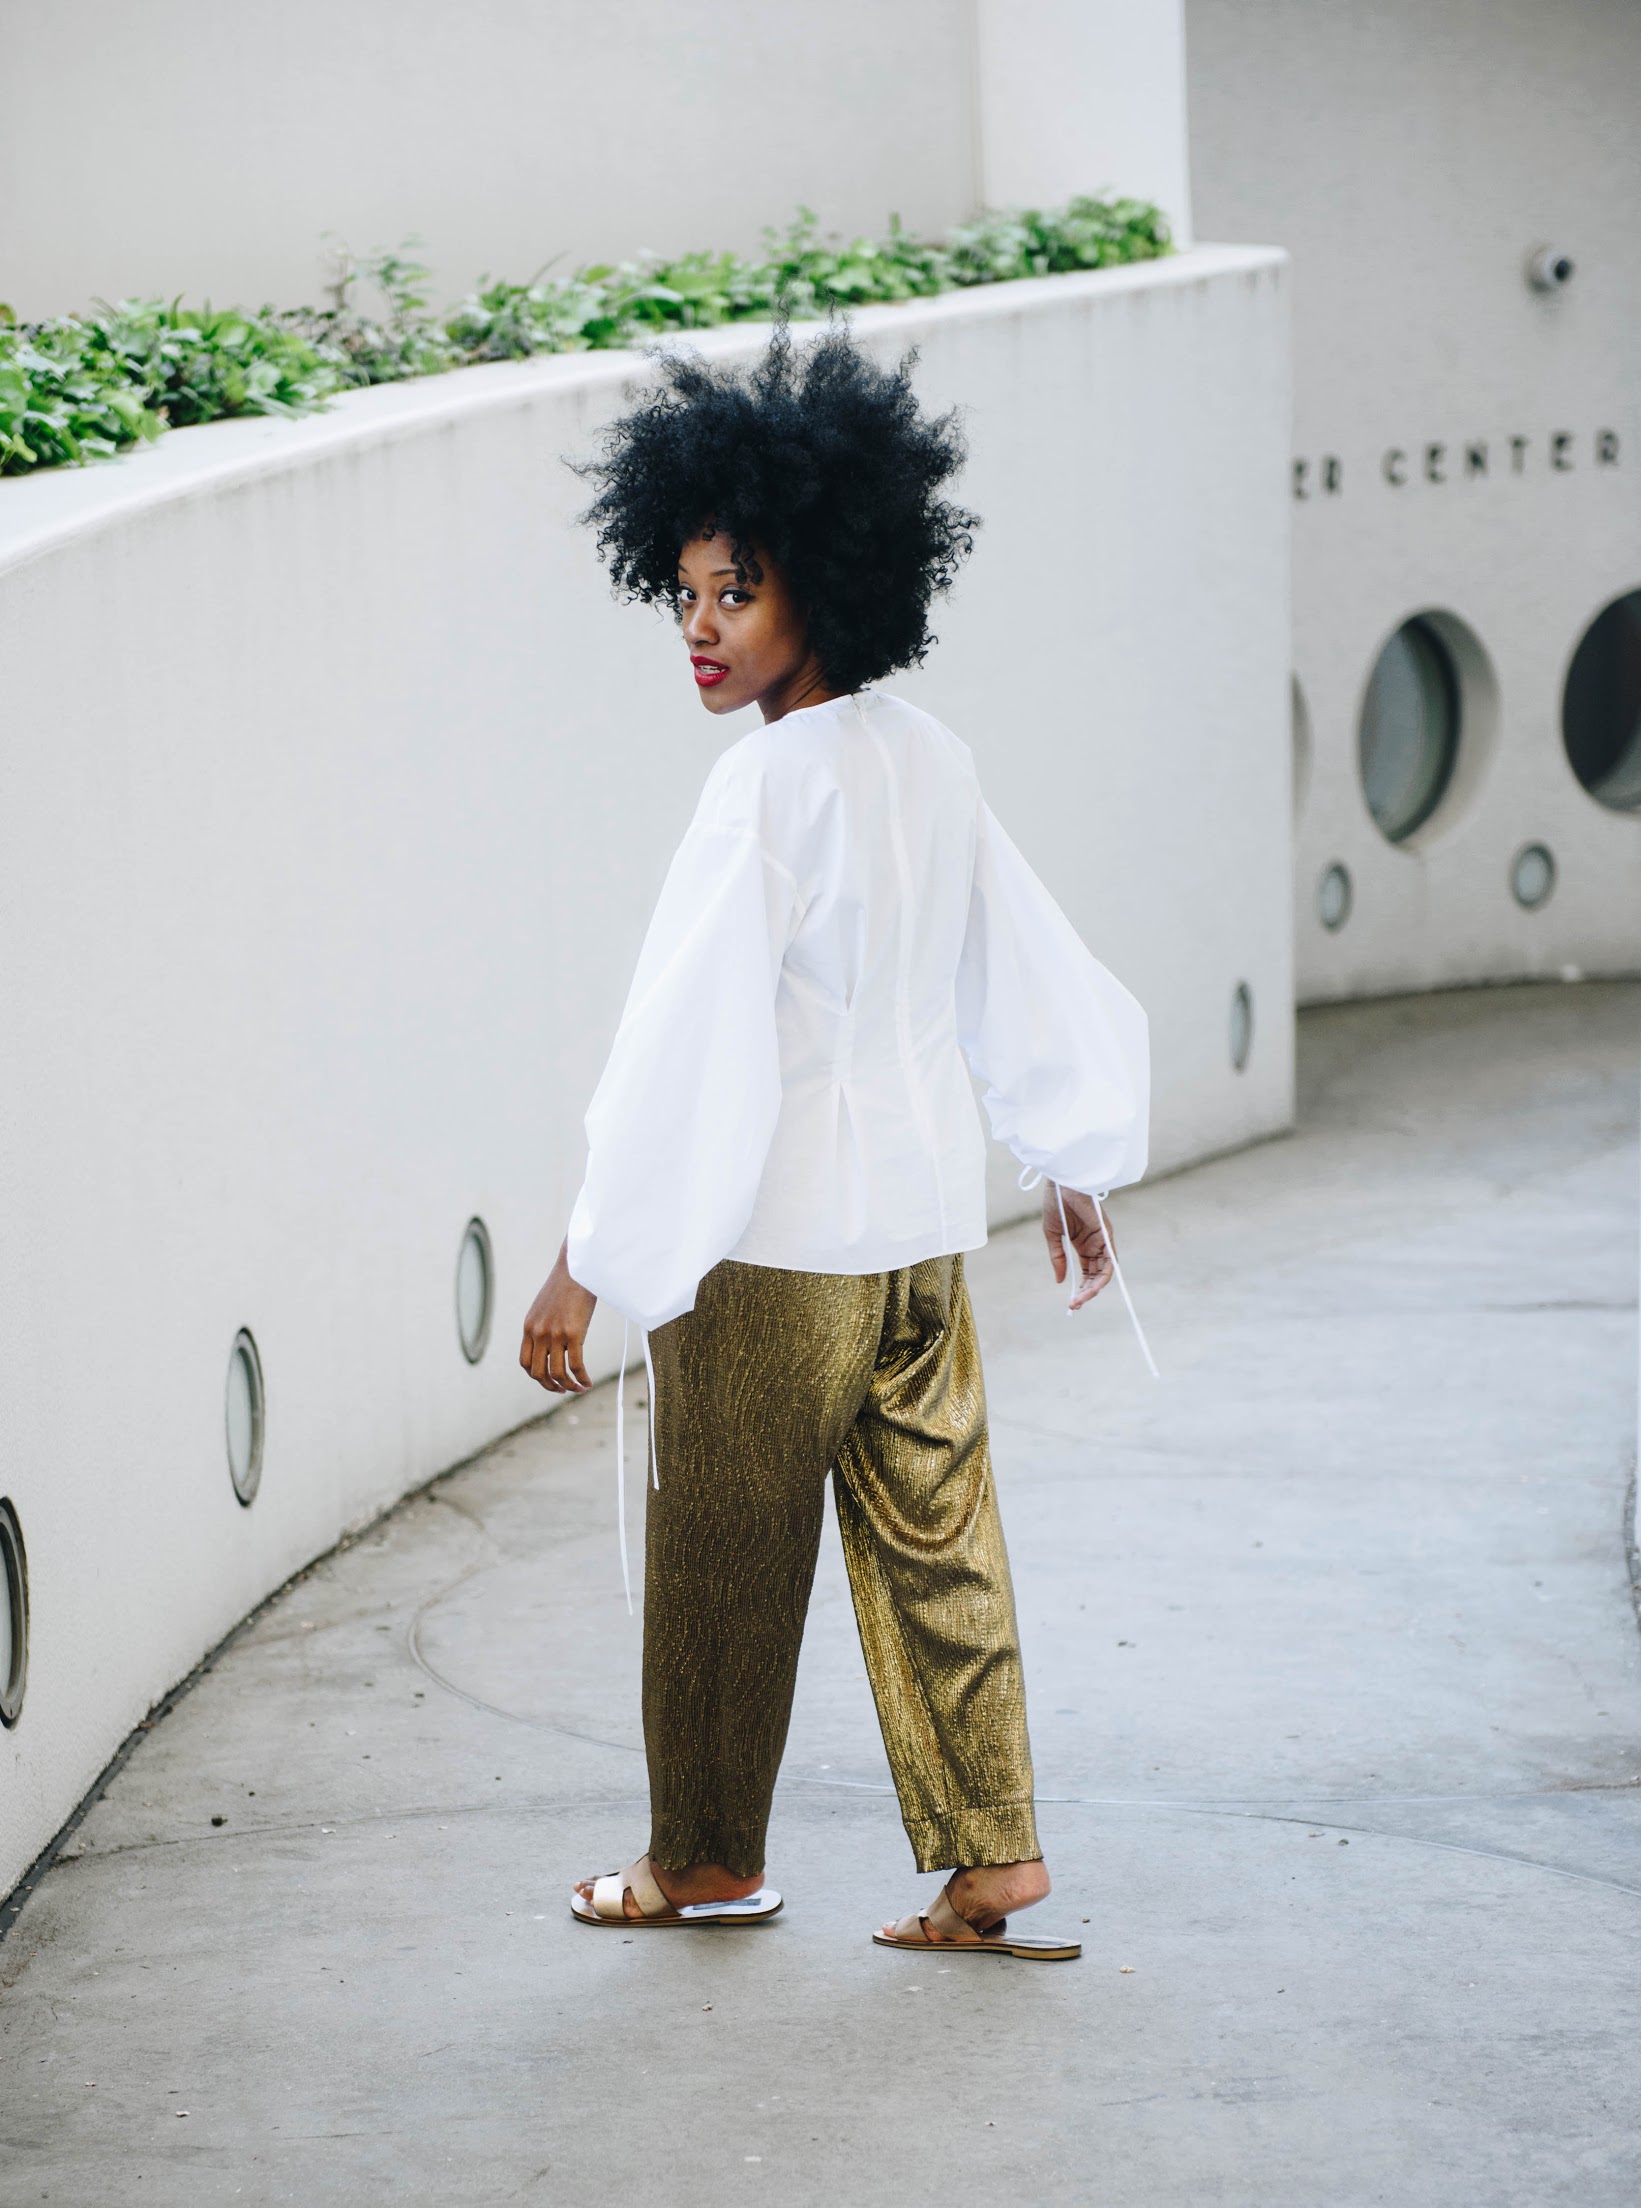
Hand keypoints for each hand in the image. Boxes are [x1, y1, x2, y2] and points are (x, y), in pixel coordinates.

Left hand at [519, 1240, 596, 1391]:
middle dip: (551, 1386)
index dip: (536, 1376)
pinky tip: (588, 1382)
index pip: (525, 1362)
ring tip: (579, 1389)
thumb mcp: (546, 1306)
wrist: (577, 1267)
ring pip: (557, 1373)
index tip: (549, 1380)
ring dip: (568, 1386)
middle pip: (538, 1373)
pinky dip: (581, 1379)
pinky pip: (576, 1366)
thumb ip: (544, 1324)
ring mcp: (555, 1334)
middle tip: (563, 1390)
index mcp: (529, 1327)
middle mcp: (538, 1333)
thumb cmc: (566, 1284)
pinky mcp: (573, 1333)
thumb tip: (553, 1340)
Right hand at [1042, 1185, 1114, 1310]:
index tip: (1071, 1303)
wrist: (1061, 1183)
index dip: (1081, 1289)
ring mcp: (1102, 1240)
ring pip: (1105, 1271)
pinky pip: (1110, 1259)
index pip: (1087, 1273)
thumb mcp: (1052, 1235)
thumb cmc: (1056, 1203)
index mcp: (1082, 1245)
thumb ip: (1058, 1258)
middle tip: (1075, 1305)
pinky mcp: (1106, 1234)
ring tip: (1081, 1300)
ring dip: (1095, 1288)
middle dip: (1087, 1293)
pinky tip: (1094, 1288)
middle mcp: (1095, 1245)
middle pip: (1096, 1275)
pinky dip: (1104, 1275)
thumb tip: (1061, 1281)